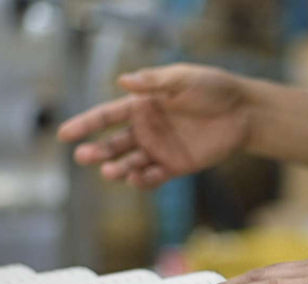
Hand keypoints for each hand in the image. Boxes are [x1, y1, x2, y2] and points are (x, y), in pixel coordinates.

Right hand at [57, 64, 252, 188]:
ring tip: (111, 172)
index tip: (64, 134)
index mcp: (142, 105)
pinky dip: (142, 181)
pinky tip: (136, 178)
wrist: (243, 112)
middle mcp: (146, 129)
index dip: (85, 125)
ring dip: (117, 169)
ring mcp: (159, 149)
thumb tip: (122, 81)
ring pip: (129, 163)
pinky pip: (153, 177)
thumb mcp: (182, 79)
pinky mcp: (176, 166)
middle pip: (112, 144)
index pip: (106, 116)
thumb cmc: (213, 89)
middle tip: (84, 157)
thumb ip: (153, 83)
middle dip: (96, 151)